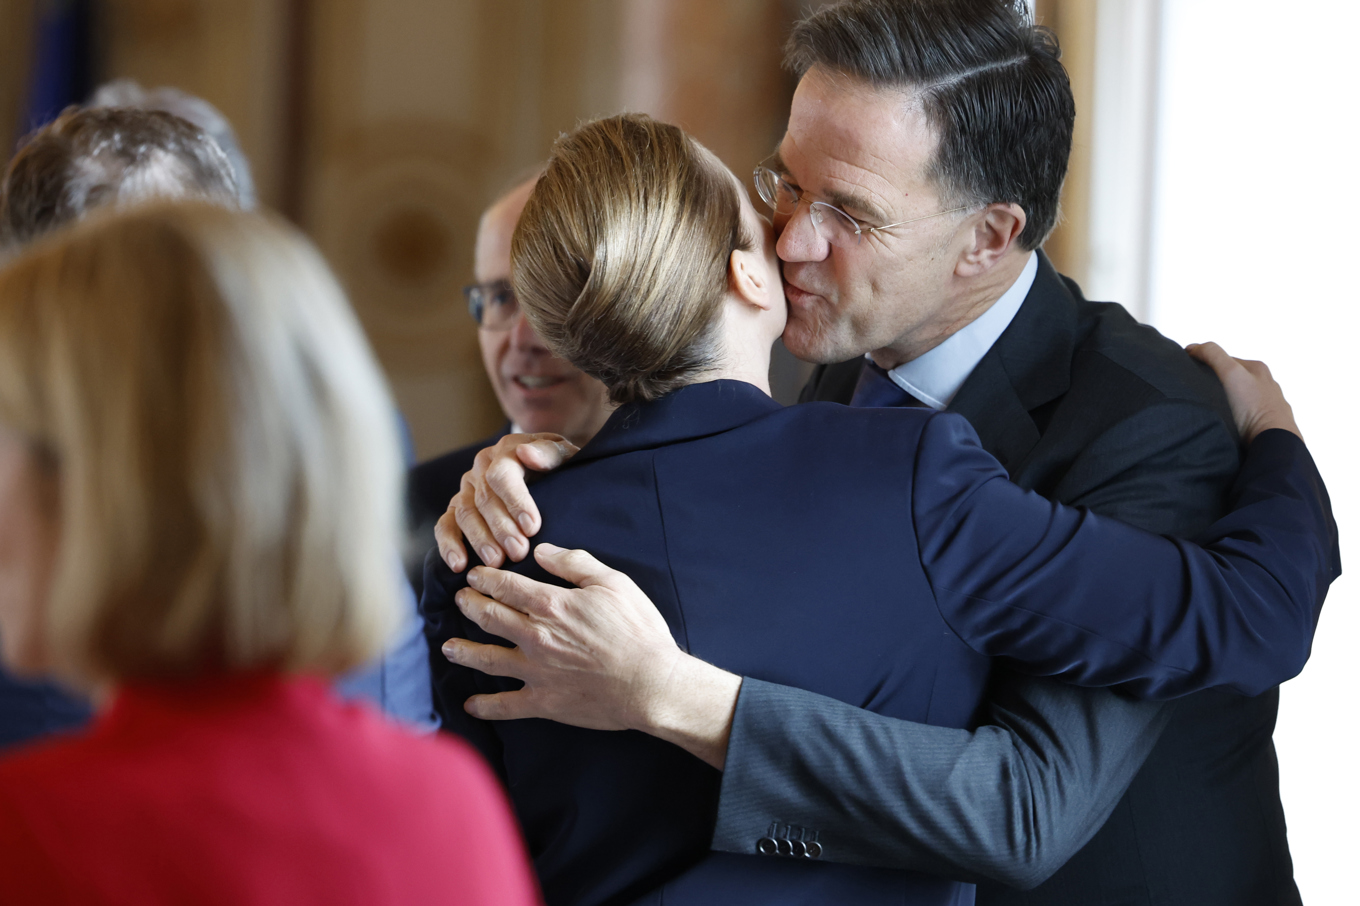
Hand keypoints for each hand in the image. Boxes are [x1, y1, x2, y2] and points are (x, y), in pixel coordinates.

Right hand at [434, 433, 577, 570]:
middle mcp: (482, 467)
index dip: (515, 501)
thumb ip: (549, 452)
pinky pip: (445, 525)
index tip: (532, 527)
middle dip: (501, 528)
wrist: (550, 471)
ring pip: (465, 514)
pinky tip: (459, 564)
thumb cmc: (558, 467)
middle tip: (518, 552)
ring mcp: (467, 488)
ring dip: (480, 540)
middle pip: (484, 498)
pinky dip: (448, 545)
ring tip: (496, 562)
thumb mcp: (564, 454)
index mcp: (506, 450)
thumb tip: (526, 453)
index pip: (502, 474)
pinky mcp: (457, 508)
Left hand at [441, 544, 740, 768]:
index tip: (474, 575)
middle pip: (490, 617)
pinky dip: (485, 706)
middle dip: (470, 605)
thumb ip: (574, 564)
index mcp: (552, 605)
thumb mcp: (614, 584)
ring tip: (448, 646)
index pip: (506, 586)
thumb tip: (541, 551)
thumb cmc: (638, 631)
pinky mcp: (544, 702)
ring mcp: (536, 672)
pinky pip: (506, 705)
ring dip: (464, 651)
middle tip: (459, 600)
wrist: (651, 684)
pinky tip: (471, 704)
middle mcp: (536, 637)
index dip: (486, 578)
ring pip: (487, 659)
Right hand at [1187, 342, 1301, 442]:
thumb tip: (1194, 347)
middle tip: (1200, 392)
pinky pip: (1246, 416)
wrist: (1273, 442)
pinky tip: (1228, 423)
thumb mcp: (1230, 373)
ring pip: (1241, 398)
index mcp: (1258, 369)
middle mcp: (1267, 385)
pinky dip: (1235, 417)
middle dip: (1217, 382)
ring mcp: (1268, 405)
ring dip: (1227, 401)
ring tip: (1213, 410)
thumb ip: (1213, 355)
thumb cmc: (1254, 409)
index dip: (1206, 363)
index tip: (1192, 371)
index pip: (1225, 359)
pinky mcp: (1266, 425)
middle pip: (1234, 378)